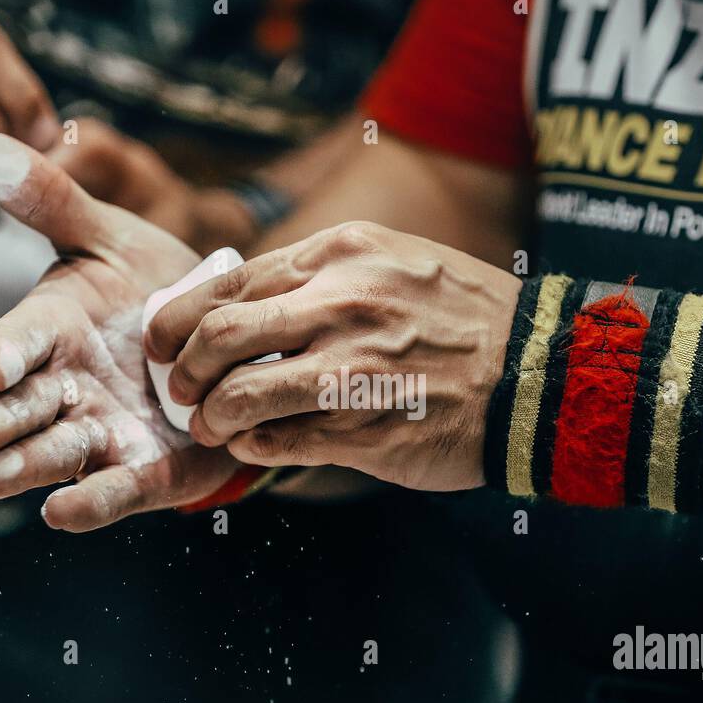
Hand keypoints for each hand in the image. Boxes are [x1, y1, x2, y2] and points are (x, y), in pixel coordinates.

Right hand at [0, 133, 239, 530]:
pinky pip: (114, 491)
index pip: (21, 339)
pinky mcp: (144, 472)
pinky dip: (90, 503)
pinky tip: (61, 514)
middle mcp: (67, 387)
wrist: (225, 339)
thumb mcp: (111, 239)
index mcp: (53, 329)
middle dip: (0, 420)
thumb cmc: (154, 286)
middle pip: (26, 406)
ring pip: (57, 452)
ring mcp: (102, 432)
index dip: (4, 350)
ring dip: (27, 465)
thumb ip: (56, 204)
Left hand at [145, 221, 522, 491]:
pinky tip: (259, 444)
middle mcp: (344, 306)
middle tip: (181, 391)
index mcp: (343, 256)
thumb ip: (318, 277)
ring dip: (213, 418)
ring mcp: (355, 370)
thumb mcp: (393, 263)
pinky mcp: (368, 430)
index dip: (179, 317)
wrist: (540, 372)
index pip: (229, 283)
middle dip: (182, 371)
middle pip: (220, 337)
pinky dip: (254, 446)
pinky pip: (281, 441)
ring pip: (241, 396)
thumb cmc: (462, 318)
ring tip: (214, 426)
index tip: (163, 341)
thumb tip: (241, 303)